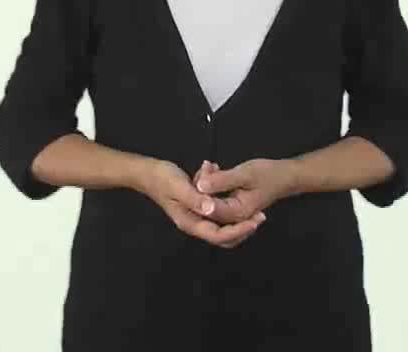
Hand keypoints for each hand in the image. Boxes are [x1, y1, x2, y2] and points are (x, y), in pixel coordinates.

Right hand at [142, 159, 265, 248]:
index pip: (218, 235)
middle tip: (260, 215)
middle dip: (242, 227)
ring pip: (222, 221)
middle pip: (223, 235)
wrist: (147, 172)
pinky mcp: (197, 205)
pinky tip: (220, 173)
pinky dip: (223, 196)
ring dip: (234, 211)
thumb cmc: (162, 179)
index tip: (255, 222)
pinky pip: (216, 206)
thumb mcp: (179, 186)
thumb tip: (212, 209)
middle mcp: (194, 223)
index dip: (238, 231)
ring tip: (244, 193)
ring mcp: (196, 215)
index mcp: (190, 222)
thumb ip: (196, 198)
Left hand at [195, 158, 295, 222]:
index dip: (200, 190)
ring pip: (207, 203)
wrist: (283, 177)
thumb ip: (223, 181)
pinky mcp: (228, 206)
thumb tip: (200, 185)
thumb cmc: (268, 175)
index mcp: (237, 213)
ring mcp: (230, 214)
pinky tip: (213, 170)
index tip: (203, 171)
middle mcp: (232, 219)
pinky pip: (212, 198)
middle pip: (205, 208)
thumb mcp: (245, 174)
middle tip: (207, 167)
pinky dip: (209, 185)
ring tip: (211, 166)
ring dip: (204, 184)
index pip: (208, 208)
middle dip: (201, 187)